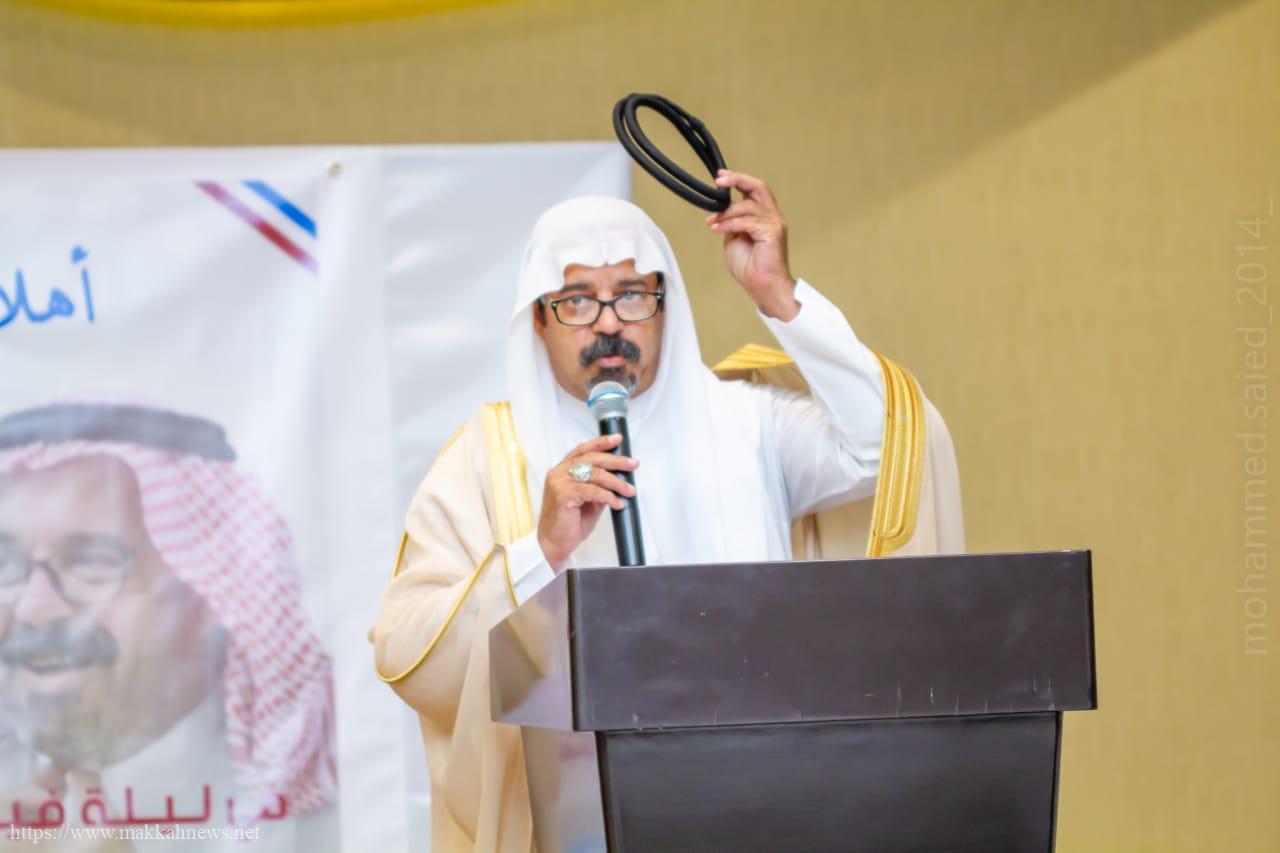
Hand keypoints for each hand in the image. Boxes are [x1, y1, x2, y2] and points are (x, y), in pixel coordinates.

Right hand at [536, 433, 637, 569]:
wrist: (554, 543)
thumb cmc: (569, 523)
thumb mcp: (589, 501)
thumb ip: (599, 487)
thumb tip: (618, 478)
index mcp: (562, 470)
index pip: (583, 450)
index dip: (601, 443)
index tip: (617, 440)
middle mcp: (559, 473)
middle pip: (591, 459)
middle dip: (616, 460)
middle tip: (632, 464)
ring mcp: (559, 483)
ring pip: (595, 475)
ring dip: (617, 482)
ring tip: (629, 490)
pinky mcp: (563, 496)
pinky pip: (593, 492)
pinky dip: (609, 497)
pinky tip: (618, 503)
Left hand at [705, 169, 798, 320]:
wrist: (762, 286)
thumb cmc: (751, 268)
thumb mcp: (734, 239)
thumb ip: (732, 223)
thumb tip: (721, 213)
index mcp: (765, 216)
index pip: (754, 190)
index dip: (738, 180)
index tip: (720, 176)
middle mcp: (772, 216)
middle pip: (758, 187)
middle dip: (737, 180)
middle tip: (719, 181)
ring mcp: (774, 223)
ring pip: (748, 206)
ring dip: (726, 213)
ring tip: (712, 222)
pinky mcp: (772, 232)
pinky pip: (746, 221)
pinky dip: (729, 224)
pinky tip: (717, 229)